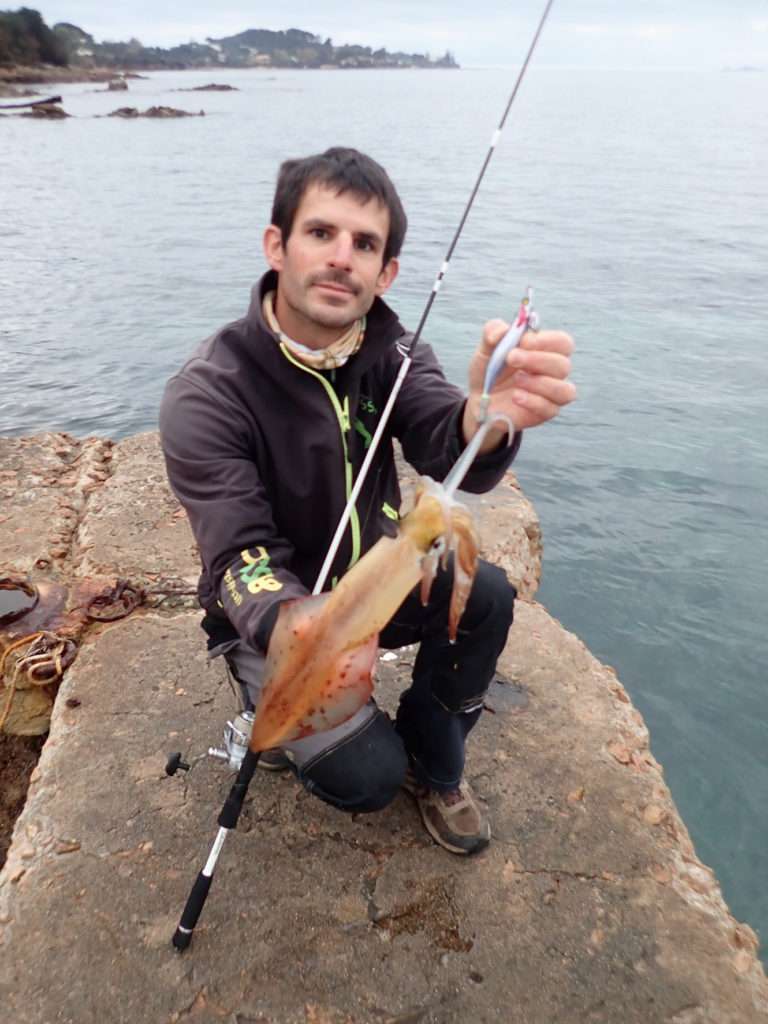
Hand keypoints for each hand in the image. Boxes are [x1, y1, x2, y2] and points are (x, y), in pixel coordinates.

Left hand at [462, 320, 575, 446]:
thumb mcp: (485, 348)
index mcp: (545, 351)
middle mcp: (553, 372)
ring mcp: (551, 394)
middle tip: (511, 357)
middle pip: (563, 365)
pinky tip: (516, 397)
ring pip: (565, 390)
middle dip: (537, 359)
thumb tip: (503, 330)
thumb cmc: (489, 371)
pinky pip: (551, 409)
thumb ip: (492, 332)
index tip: (523, 341)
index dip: (547, 340)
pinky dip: (533, 401)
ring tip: (516, 380)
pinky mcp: (544, 412)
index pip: (562, 343)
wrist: (478, 400)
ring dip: (540, 383)